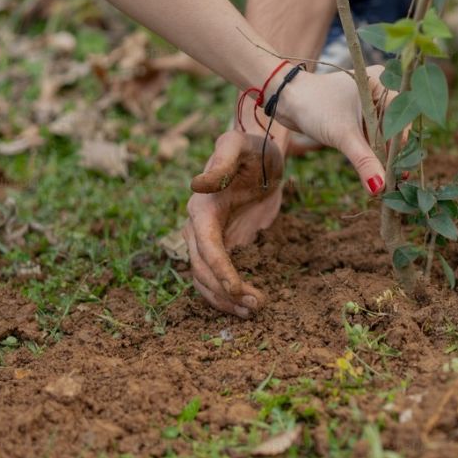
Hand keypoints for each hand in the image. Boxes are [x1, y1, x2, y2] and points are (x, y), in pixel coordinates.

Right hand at [184, 132, 281, 317]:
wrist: (260, 155)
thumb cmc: (251, 147)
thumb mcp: (239, 146)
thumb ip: (222, 161)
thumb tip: (197, 185)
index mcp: (201, 208)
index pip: (206, 247)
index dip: (219, 271)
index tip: (238, 290)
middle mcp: (198, 228)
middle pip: (203, 270)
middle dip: (226, 292)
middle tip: (256, 307)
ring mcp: (209, 240)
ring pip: (206, 280)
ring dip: (225, 300)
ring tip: (253, 311)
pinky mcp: (223, 247)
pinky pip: (217, 277)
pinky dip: (228, 294)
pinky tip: (247, 305)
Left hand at [271, 65, 391, 195]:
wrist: (285, 98)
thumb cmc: (314, 107)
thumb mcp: (342, 135)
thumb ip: (364, 161)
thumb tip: (380, 188)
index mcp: (383, 83)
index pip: (401, 119)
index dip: (399, 147)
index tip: (397, 173)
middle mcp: (380, 89)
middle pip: (394, 127)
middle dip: (390, 153)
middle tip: (391, 181)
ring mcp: (370, 100)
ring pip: (383, 132)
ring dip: (381, 154)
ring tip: (383, 180)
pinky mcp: (359, 111)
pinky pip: (372, 132)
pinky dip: (371, 149)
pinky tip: (372, 169)